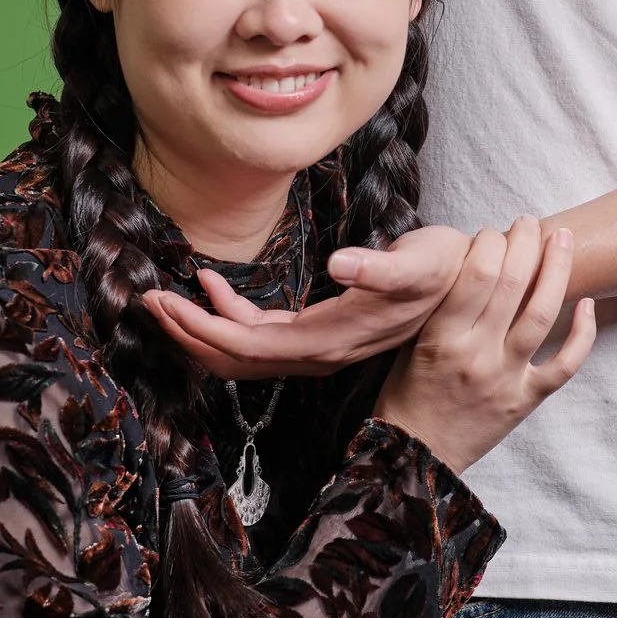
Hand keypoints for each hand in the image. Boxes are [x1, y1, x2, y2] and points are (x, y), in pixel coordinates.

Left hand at [142, 227, 470, 378]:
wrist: (471, 285)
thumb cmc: (447, 266)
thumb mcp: (423, 258)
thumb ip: (383, 265)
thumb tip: (342, 264)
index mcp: (334, 338)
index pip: (253, 346)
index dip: (204, 329)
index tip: (165, 302)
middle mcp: (321, 352)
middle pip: (237, 359)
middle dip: (188, 334)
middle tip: (145, 302)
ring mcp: (319, 347)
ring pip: (244, 352)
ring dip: (201, 328)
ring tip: (164, 298)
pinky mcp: (320, 334)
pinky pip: (262, 336)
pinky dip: (230, 315)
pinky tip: (213, 285)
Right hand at [375, 219, 597, 471]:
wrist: (417, 454)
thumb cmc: (409, 393)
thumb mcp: (411, 343)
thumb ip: (442, 307)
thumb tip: (474, 260)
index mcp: (441, 338)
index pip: (475, 274)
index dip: (490, 242)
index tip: (493, 232)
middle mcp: (476, 355)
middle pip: (511, 284)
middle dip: (526, 242)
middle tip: (531, 222)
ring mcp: (505, 378)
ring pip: (542, 314)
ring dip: (558, 270)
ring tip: (564, 240)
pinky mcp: (526, 399)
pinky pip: (565, 363)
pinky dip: (583, 333)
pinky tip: (587, 304)